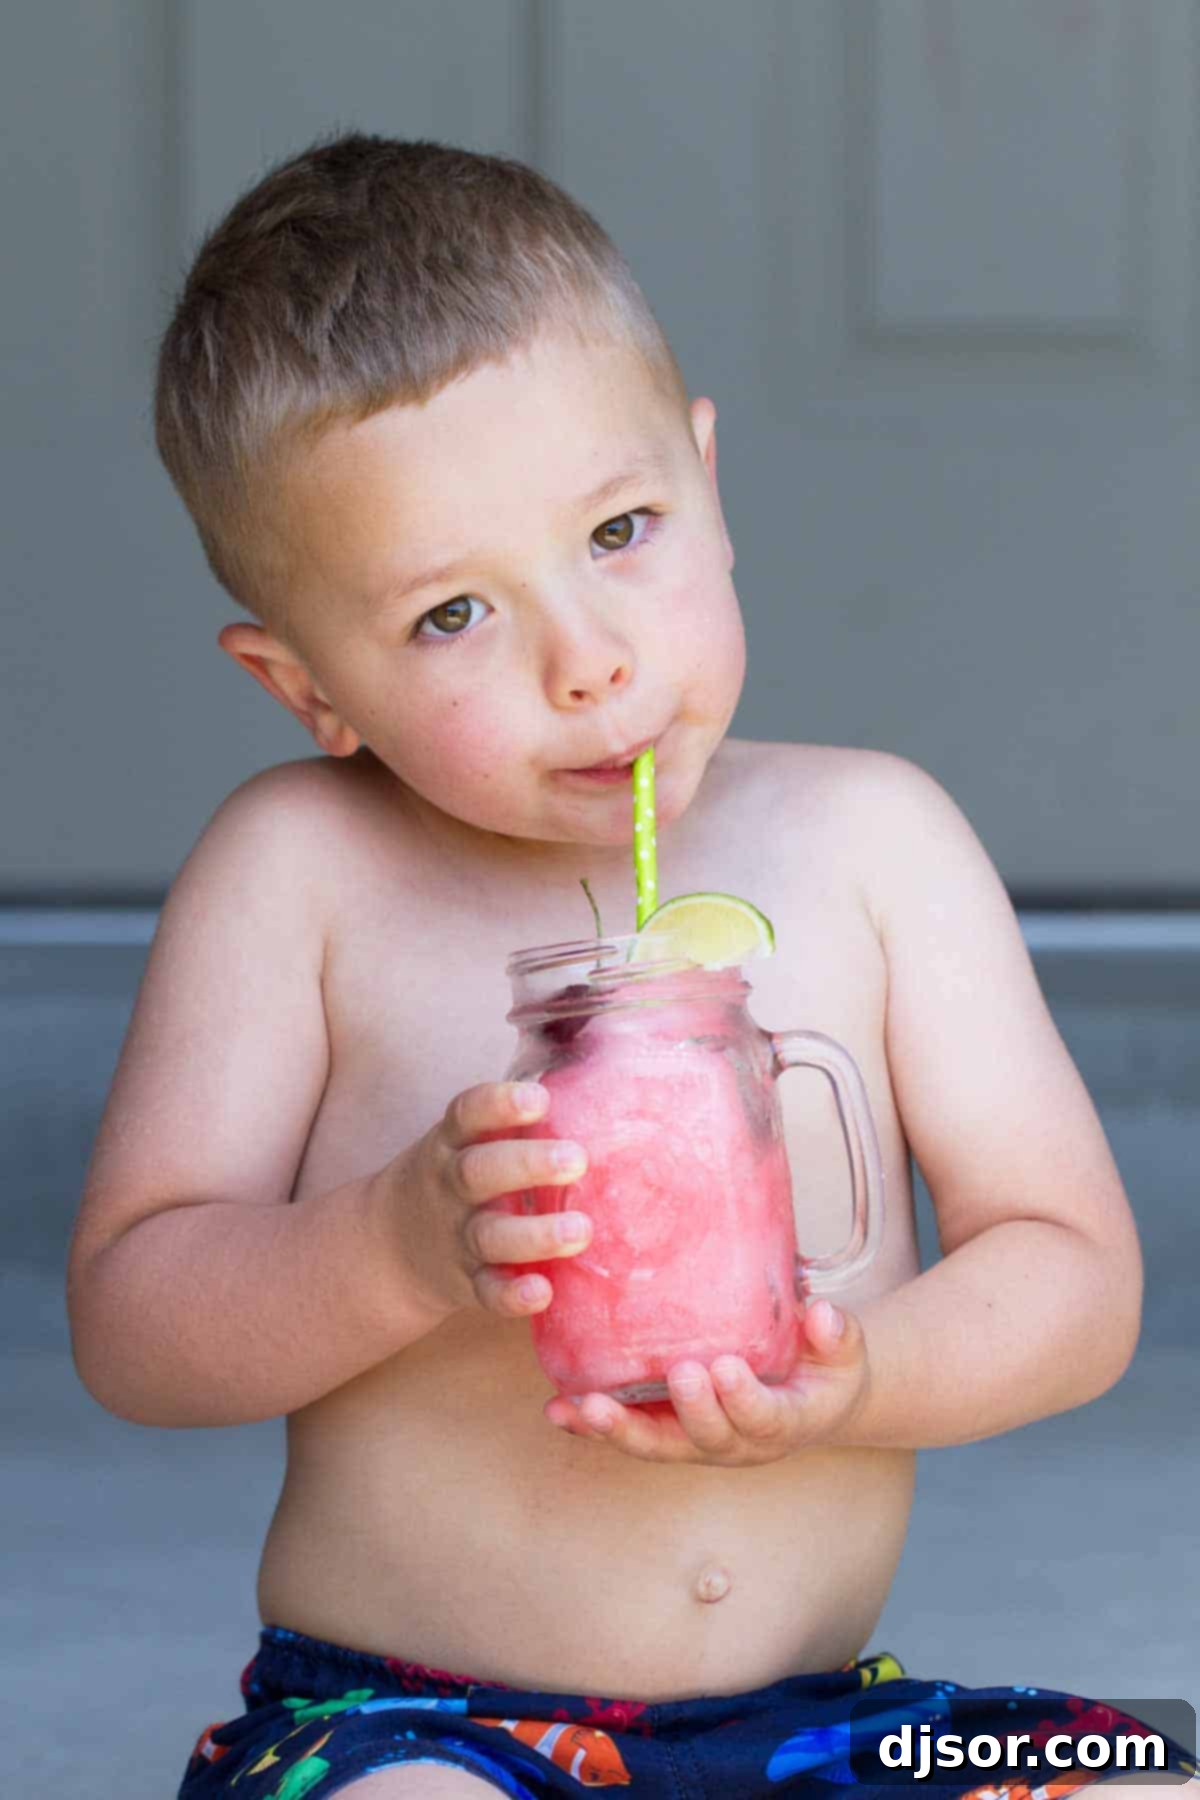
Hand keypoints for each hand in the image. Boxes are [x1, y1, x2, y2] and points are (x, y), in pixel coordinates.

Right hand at [372, 1081, 590, 1321]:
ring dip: (534, 1235)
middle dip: (527, 1164)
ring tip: (581, 1230)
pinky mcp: (466, 1284)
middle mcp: (451, 1187)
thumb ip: (515, 1113)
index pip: (468, 1114)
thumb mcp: (468, 1138)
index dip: (500, 1104)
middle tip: (576, 1159)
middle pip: (479, 1172)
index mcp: (453, 1142)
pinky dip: (512, 1296)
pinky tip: (543, 1292)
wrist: (389, 1247)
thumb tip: (595, 1057)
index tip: (539, 1098)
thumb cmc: (459, 1175)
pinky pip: (487, 1293)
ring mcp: (457, 1237)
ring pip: (489, 1236)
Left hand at [543, 1299, 869, 1465]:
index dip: (744, 1400)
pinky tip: (559, 1409)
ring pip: (656, 1445)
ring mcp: (698, 1442)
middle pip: (706, 1438)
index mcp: (784, 1422)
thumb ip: (837, 1334)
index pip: (764, 1418)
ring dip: (620, 1429)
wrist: (811, 1400)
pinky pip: (631, 1433)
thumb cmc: (825, 1368)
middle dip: (690, 1410)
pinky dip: (594, 1426)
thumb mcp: (845, 1352)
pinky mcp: (668, 1433)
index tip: (728, 1368)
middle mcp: (737, 1443)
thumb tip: (823, 1312)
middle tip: (677, 1373)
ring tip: (586, 1407)